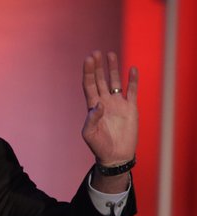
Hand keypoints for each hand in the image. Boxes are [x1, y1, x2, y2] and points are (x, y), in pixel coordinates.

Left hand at [81, 50, 138, 189]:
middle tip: (96, 53)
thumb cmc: (99, 146)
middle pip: (100, 80)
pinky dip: (132, 80)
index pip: (89, 85)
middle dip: (97, 67)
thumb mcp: (89, 134)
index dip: (88, 72)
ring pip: (115, 82)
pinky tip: (132, 69)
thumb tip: (98, 104)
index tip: (88, 60)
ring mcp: (118, 103)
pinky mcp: (131, 108)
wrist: (115, 156)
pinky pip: (132, 91)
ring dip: (113, 69)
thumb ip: (91, 119)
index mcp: (92, 107)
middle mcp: (105, 102)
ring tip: (110, 54)